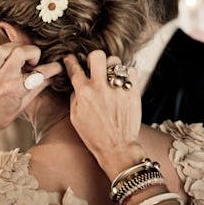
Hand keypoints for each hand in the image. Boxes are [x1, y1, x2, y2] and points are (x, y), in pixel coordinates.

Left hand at [0, 42, 61, 152]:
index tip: (57, 67)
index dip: (53, 68)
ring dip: (14, 49)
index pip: (40, 73)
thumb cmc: (5, 113)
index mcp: (17, 89)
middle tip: (32, 61)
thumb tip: (56, 73)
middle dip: (31, 52)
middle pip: (19, 52)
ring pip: (3, 49)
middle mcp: (4, 78)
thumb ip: (41, 85)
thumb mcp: (27, 102)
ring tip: (17, 57)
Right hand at [64, 51, 144, 180]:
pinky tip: (122, 83)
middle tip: (95, 66)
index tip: (71, 58)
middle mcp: (100, 88)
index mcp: (84, 93)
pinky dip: (127, 74)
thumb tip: (77, 82)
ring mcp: (118, 89)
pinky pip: (131, 71)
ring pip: (115, 61)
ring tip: (111, 77)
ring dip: (111, 67)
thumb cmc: (94, 135)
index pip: (74, 68)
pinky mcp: (133, 93)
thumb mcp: (75, 117)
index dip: (70, 60)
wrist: (117, 148)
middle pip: (97, 56)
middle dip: (94, 58)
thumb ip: (75, 96)